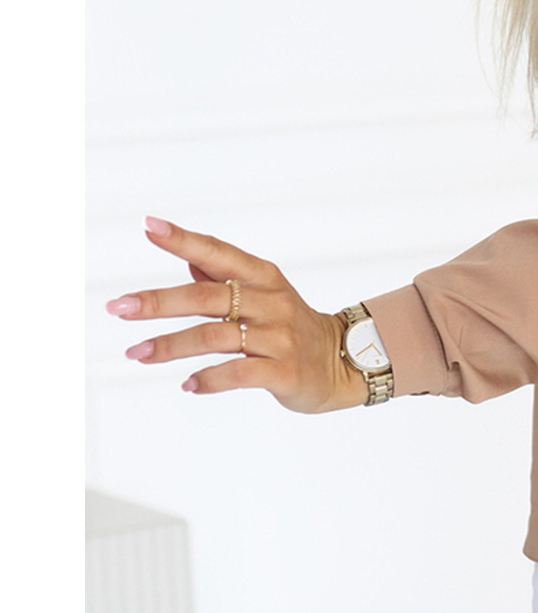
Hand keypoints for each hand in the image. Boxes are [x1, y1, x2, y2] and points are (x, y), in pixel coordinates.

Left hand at [105, 216, 370, 412]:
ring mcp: (279, 336)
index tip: (148, 226)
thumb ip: (225, 280)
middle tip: (119, 307)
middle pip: (207, 297)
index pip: (218, 252)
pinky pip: (239, 374)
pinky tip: (187, 385)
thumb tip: (188, 259)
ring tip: (136, 354)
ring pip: (215, 337)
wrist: (344, 364)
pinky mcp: (284, 371)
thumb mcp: (264, 296)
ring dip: (170, 346)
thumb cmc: (292, 328)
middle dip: (159, 301)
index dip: (183, 239)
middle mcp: (271, 302)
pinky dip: (208, 379)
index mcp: (263, 278)